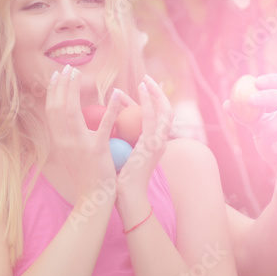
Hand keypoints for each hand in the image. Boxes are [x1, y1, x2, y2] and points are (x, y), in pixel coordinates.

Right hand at [45, 65, 118, 199]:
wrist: (92, 197)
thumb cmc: (85, 175)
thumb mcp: (71, 153)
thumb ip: (69, 135)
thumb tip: (71, 117)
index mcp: (59, 140)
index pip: (52, 110)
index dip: (53, 91)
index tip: (56, 75)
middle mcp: (64, 140)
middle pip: (58, 107)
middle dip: (61, 85)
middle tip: (66, 68)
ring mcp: (79, 145)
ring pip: (72, 112)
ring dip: (73, 90)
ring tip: (78, 74)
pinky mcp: (97, 150)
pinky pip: (103, 126)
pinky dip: (110, 109)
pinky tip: (115, 94)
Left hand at [116, 76, 173, 202]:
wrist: (126, 197)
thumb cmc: (121, 179)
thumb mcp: (124, 155)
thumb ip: (122, 139)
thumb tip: (110, 125)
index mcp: (155, 146)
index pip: (156, 118)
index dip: (149, 103)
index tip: (137, 91)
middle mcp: (161, 143)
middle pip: (166, 111)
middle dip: (158, 94)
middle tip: (146, 79)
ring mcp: (159, 143)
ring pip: (164, 111)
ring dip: (155, 93)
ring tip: (145, 80)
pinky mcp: (151, 144)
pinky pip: (151, 117)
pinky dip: (147, 101)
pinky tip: (140, 90)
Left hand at [228, 74, 276, 182]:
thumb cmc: (276, 145)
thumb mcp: (259, 128)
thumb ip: (246, 116)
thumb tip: (226, 103)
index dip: (276, 79)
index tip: (256, 81)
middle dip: (271, 96)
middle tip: (250, 100)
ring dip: (273, 124)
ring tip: (261, 133)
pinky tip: (274, 147)